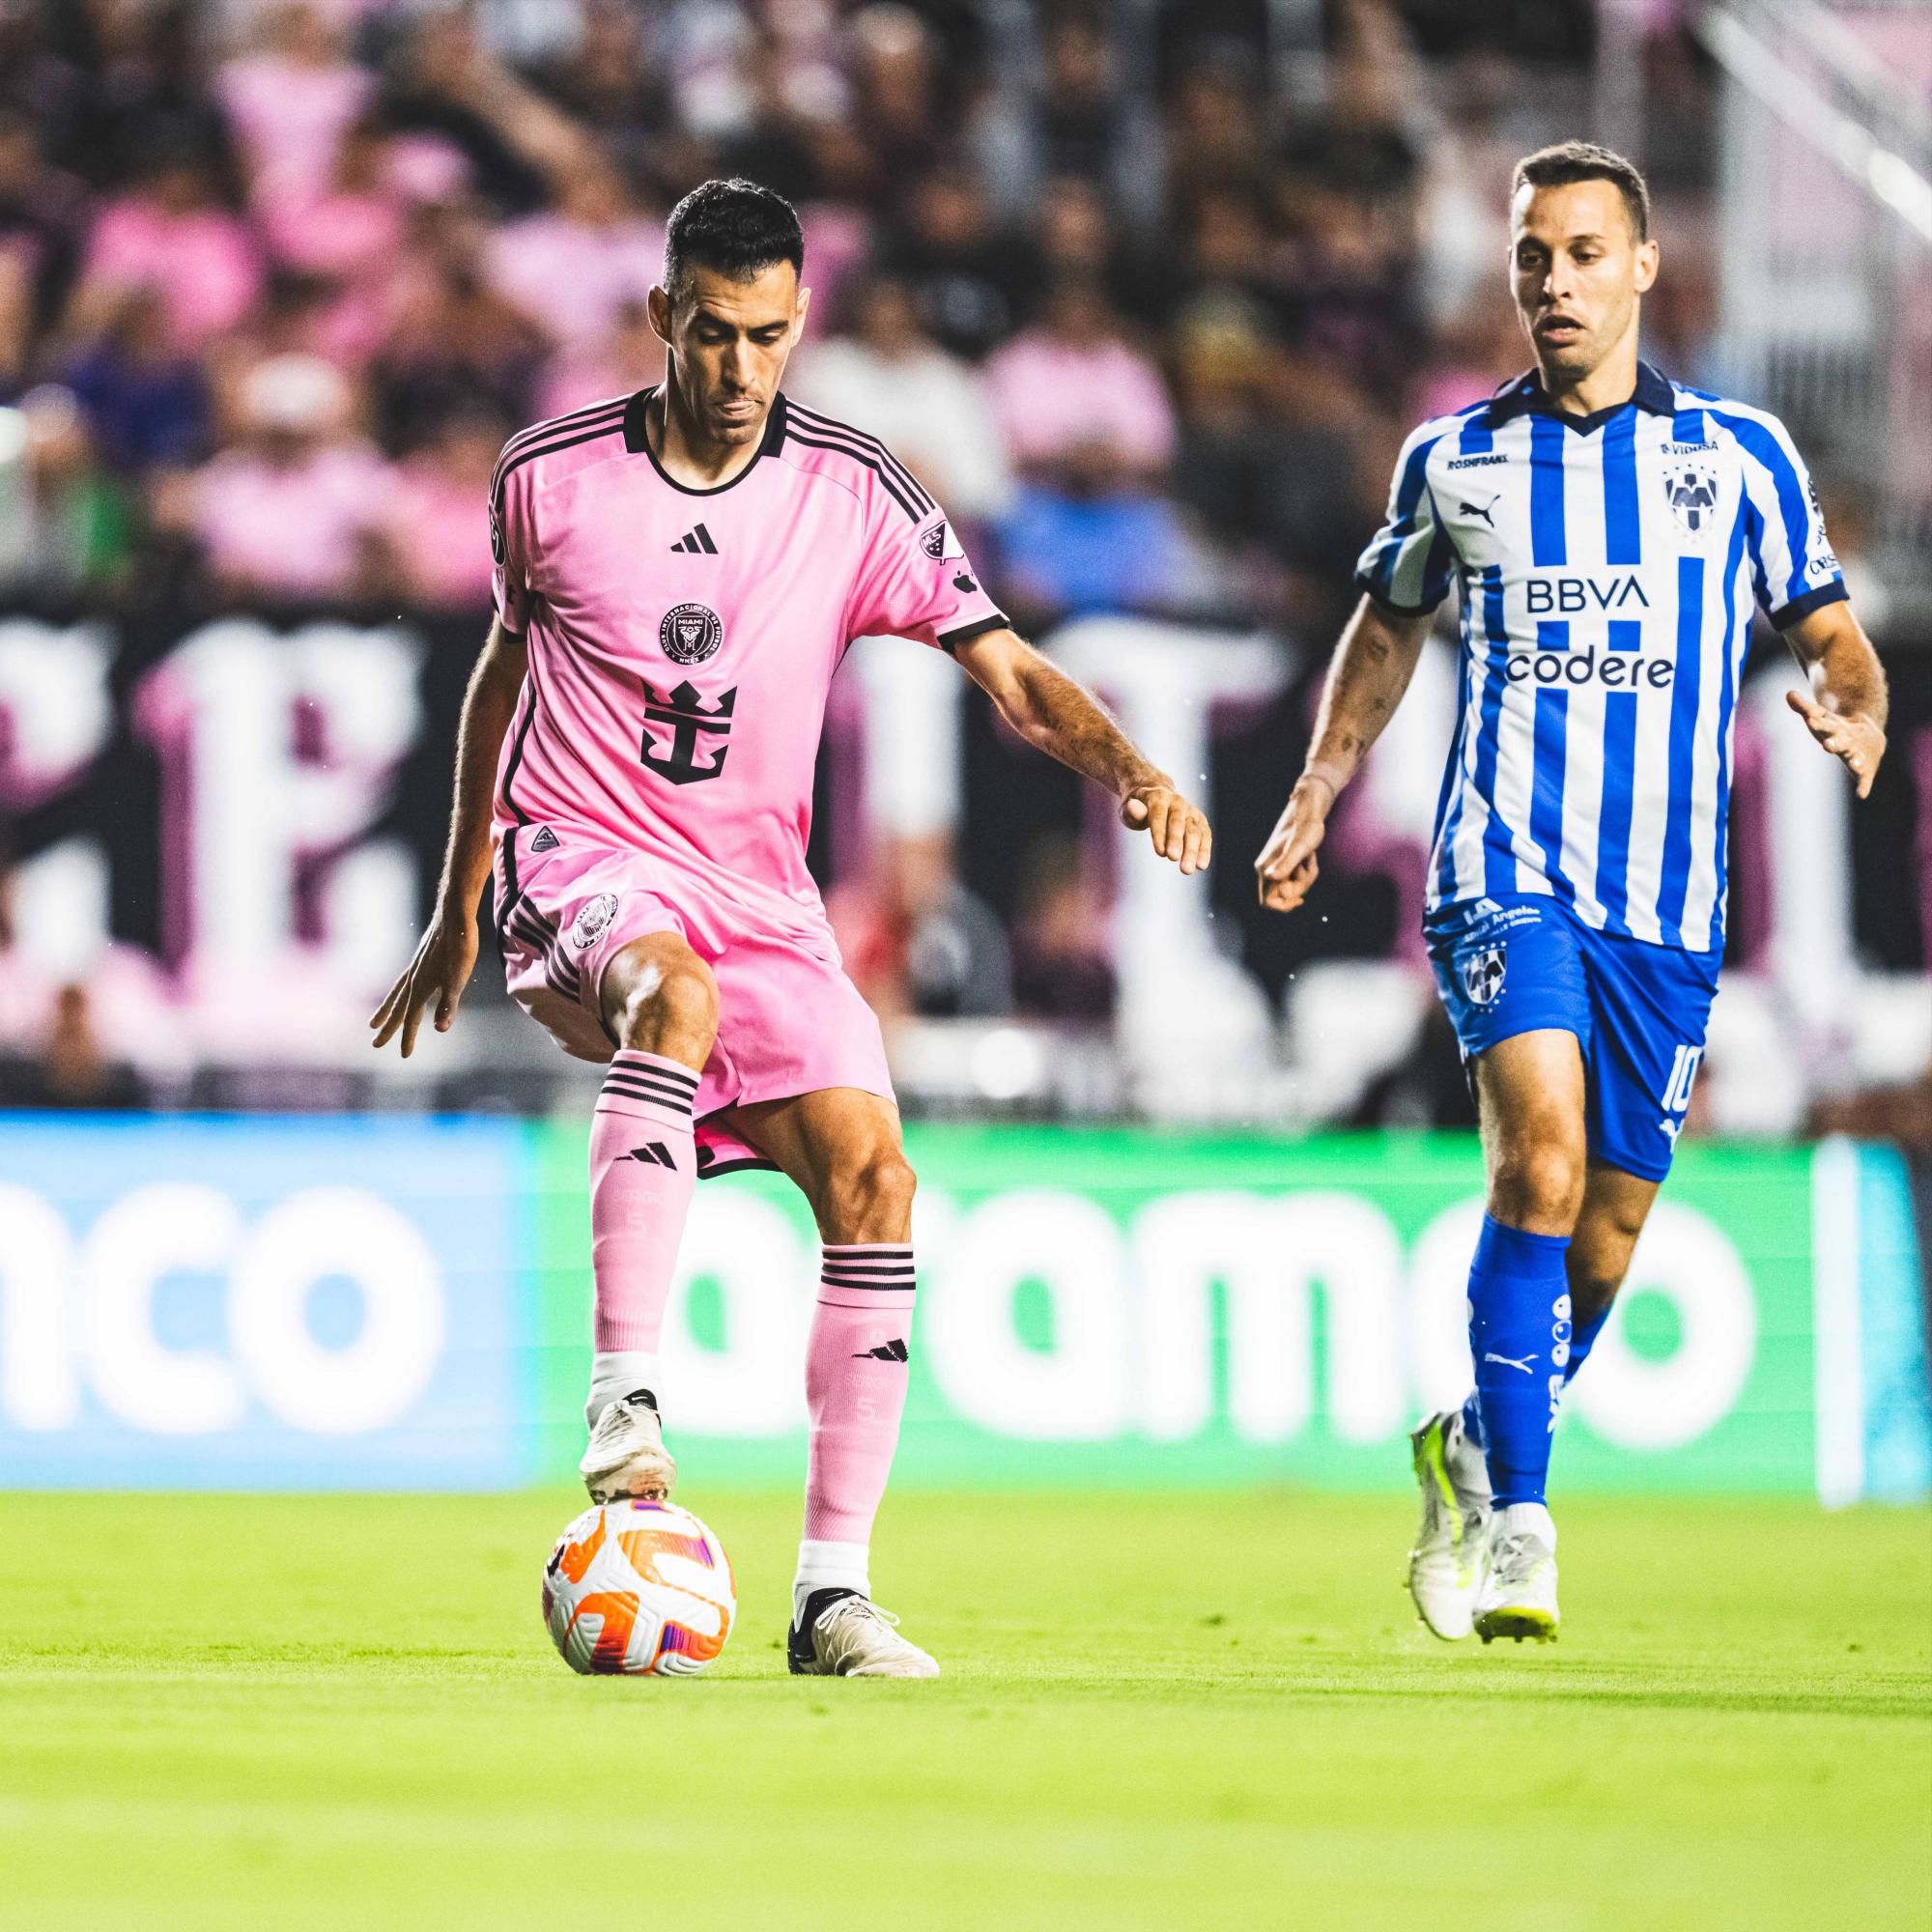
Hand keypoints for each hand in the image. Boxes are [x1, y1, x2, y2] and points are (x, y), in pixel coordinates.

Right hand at [369, 909, 478, 1056]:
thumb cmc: (459, 948)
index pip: (411, 1018)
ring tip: (374, 1021)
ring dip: (386, 1010)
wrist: (455, 916)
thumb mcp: (458, 979)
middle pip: (397, 1009)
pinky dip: (397, 992)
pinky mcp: (421, 958)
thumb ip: (448, 1005)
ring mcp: (415, 968)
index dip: (408, 1038)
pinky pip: (403, 981)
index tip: (405, 1056)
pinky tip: (401, 990)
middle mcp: (413, 978)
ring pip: (396, 994)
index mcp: (420, 987)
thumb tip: (439, 1030)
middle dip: (388, 1028)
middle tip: (375, 1043)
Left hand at [1121, 782, 1211, 875]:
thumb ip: (1132, 812)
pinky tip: (1201, 866)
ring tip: (1187, 870)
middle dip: (1176, 841)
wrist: (1157, 795)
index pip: (1159, 816)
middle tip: (1173, 859)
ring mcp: (1191, 811)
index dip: (1160, 834)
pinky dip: (1204, 850)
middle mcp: (1177, 802)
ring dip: (1191, 851)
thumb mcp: (1128, 809)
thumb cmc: (1139, 808)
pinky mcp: (1200, 821)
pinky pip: (1204, 836)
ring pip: (1194, 831)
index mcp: (1158, 797)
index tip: (1160, 853)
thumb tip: (1136, 809)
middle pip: (1178, 823)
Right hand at [1254, 775, 1334, 912]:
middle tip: (1308, 865)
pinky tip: (1309, 856)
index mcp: (1266, 868)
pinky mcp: (1285, 864)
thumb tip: (1270, 878)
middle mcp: (1267, 870)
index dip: (1284, 906)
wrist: (1308, 809)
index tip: (1301, 899)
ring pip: (1292, 887)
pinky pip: (1297, 878)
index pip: (1268, 902)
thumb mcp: (1300, 846)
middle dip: (1301, 887)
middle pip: (1284, 896)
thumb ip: (1286, 863)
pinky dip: (1307, 871)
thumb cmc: (1305, 825)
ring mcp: (1276, 867)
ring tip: (1309, 857)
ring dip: (1306, 877)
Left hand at [1786, 688, 1884, 799]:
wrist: (1871, 737)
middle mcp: (1847, 740)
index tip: (1810, 717)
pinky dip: (1864, 786)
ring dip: (1856, 761)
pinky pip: (1865, 778)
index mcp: (1835, 728)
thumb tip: (1788, 694)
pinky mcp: (1866, 769)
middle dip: (1834, 743)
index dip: (1818, 721)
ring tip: (1855, 765)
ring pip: (1856, 758)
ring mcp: (1857, 754)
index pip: (1825, 723)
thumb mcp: (1821, 718)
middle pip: (1840, 741)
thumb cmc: (1836, 728)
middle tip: (1826, 745)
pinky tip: (1862, 795)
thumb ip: (1804, 707)